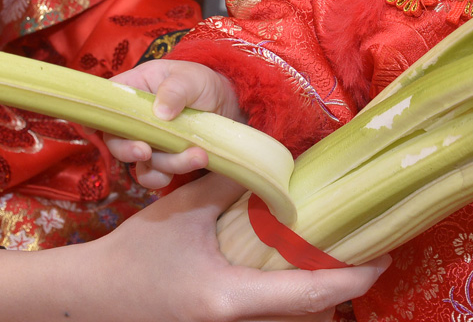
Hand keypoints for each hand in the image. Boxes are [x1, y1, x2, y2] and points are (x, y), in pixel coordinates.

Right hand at [0, 172, 389, 321]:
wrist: (89, 297)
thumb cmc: (134, 254)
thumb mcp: (183, 210)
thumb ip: (231, 186)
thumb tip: (277, 166)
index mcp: (230, 297)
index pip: (309, 293)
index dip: (352, 277)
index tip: (383, 256)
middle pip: (308, 315)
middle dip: (343, 289)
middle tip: (369, 254)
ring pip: (289, 321)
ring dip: (318, 296)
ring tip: (340, 259)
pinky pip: (268, 318)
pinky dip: (291, 300)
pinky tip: (298, 271)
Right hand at [106, 60, 243, 188]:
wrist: (229, 107)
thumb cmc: (204, 84)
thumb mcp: (192, 78)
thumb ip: (176, 89)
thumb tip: (159, 112)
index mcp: (134, 89)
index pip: (105, 100)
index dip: (96, 114)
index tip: (92, 129)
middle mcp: (134, 118)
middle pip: (114, 138)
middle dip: (127, 149)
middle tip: (145, 152)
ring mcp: (147, 140)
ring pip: (139, 161)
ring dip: (166, 163)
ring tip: (198, 155)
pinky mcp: (161, 159)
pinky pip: (153, 175)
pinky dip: (167, 175)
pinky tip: (193, 163)